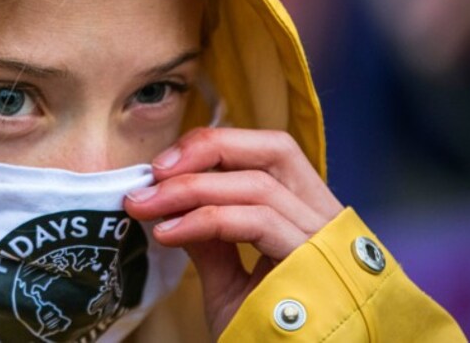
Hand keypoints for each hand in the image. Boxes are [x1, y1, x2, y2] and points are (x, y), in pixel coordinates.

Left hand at [124, 127, 342, 336]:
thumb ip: (210, 241)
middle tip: (156, 170)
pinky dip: (205, 219)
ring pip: (257, 184)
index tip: (162, 165)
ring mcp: (322, 238)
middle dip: (208, 149)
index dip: (215, 146)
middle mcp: (323, 217)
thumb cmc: (266, 335)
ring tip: (146, 205)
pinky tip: (169, 232)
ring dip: (190, 188)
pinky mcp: (314, 262)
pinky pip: (257, 221)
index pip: (267, 152)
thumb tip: (172, 203)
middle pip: (273, 150)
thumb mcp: (229, 282)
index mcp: (306, 213)